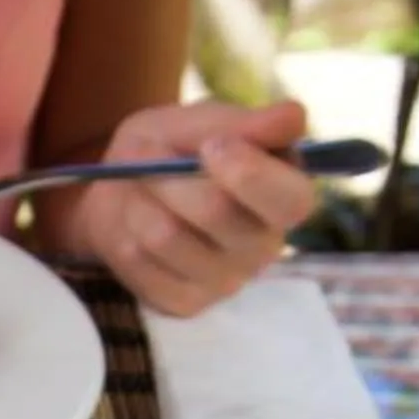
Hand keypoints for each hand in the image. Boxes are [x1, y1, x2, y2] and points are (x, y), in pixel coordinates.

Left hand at [42, 100, 320, 316]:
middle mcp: (264, 246)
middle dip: (169, 175)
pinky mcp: (184, 302)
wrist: (125, 188)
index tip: (211, 145)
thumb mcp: (205, 122)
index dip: (248, 172)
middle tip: (148, 153)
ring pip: (166, 235)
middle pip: (216, 212)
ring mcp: (225, 281)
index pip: (289, 200)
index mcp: (286, 197)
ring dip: (140, 199)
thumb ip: (247, 123)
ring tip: (140, 185)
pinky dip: (124, 229)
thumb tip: (295, 115)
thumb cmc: (177, 150)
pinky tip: (135, 221)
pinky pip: (139, 261)